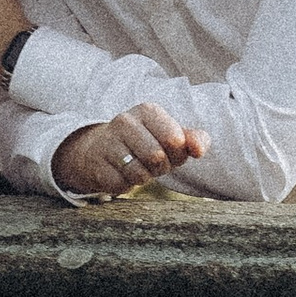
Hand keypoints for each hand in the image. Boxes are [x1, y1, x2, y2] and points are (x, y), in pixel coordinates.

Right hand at [53, 106, 208, 200]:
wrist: (100, 150)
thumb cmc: (145, 143)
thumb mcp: (172, 137)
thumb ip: (195, 140)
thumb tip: (199, 150)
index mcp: (148, 111)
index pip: (175, 140)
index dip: (177, 154)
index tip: (168, 150)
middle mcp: (125, 121)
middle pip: (157, 158)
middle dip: (161, 167)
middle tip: (152, 162)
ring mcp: (108, 142)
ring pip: (139, 173)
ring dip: (144, 177)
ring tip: (137, 167)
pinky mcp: (96, 164)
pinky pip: (122, 185)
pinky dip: (126, 185)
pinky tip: (120, 173)